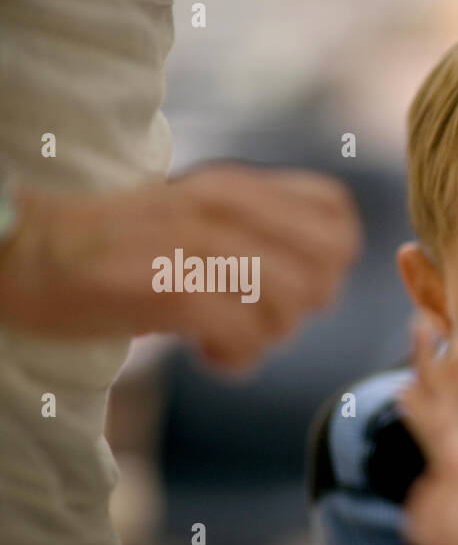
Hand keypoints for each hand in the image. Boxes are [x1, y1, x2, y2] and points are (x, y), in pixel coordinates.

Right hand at [0, 164, 361, 368]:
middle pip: (326, 271)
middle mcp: (224, 207)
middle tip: (256, 313)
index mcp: (236, 186)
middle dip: (304, 308)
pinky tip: (203, 351)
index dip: (329, 261)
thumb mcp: (198, 219)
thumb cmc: (120, 251)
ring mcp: (197, 246)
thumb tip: (326, 275)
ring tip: (222, 333)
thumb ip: (260, 233)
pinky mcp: (171, 288)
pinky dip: (233, 358)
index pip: (338, 216)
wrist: (24, 256)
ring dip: (263, 336)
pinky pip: (247, 338)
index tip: (288, 281)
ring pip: (290, 307)